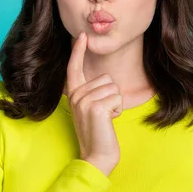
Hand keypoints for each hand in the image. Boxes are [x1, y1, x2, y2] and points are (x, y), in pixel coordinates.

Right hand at [65, 31, 122, 175]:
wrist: (97, 156)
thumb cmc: (98, 132)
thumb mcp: (91, 109)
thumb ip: (92, 93)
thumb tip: (104, 80)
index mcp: (74, 94)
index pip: (74, 68)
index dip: (78, 51)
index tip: (82, 35)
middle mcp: (76, 95)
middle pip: (106, 78)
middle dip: (112, 96)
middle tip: (103, 115)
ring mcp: (84, 101)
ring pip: (113, 88)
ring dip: (116, 104)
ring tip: (105, 119)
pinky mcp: (96, 107)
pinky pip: (117, 98)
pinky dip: (118, 110)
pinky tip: (109, 122)